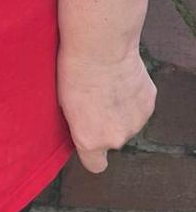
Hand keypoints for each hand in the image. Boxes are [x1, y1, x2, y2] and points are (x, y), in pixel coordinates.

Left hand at [57, 48, 155, 172]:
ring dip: (121, 109)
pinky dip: (133, 94)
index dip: (92, 154)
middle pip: (111, 137)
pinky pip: (139, 104)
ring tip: (108, 83)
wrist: (100, 47)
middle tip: (95, 98)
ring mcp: (136, 122)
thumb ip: (78, 123)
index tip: (88, 138)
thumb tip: (81, 125)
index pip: (94, 165)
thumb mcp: (63, 101)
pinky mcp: (149, 104)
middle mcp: (115, 137)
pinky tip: (121, 76)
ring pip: (128, 121)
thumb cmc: (74, 70)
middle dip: (105, 123)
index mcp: (90, 139)